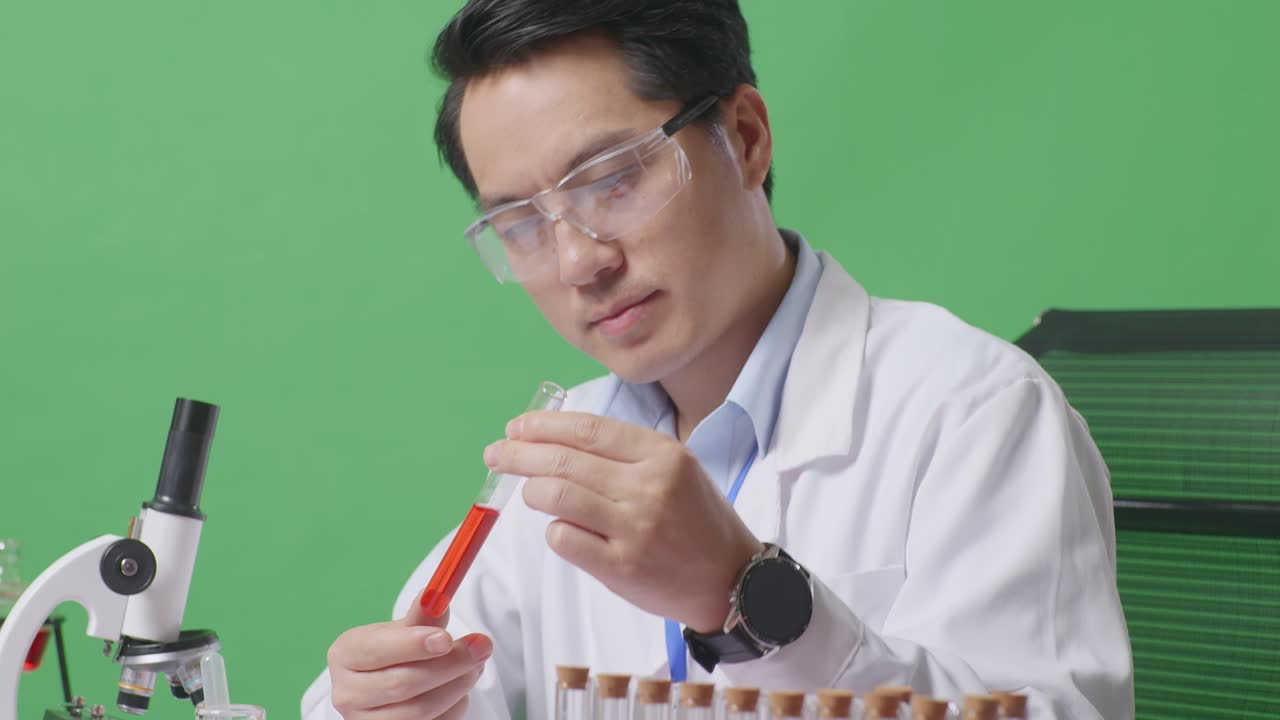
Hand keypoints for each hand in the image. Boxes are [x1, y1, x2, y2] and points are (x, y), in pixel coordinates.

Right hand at [326, 605, 491, 718]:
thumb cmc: (394, 650)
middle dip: (450, 665)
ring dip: (458, 686)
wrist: (387, 681)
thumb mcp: (403, 628)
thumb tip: (436, 595)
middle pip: (402, 684)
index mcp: (345, 654)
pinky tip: (460, 688)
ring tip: (475, 665)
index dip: (413, 645)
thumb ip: (422, 615)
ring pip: (420, 710)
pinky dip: (454, 707)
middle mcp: (348, 693)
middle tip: (481, 647)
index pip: (376, 650)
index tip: (447, 638)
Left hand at [484, 411, 763, 631]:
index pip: (587, 429)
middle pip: (563, 460)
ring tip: (527, 492)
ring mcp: (634, 527)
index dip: (543, 426)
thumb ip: (624, 453)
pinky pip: (564, 538)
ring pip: (557, 496)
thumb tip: (556, 439)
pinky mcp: (622, 566)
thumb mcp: (676, 468)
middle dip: (519, 454)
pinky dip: (554, 529)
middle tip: (497, 454)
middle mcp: (648, 486)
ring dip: (531, 491)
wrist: (731, 579)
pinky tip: (561, 528)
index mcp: (662, 453)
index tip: (517, 428)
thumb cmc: (697, 519)